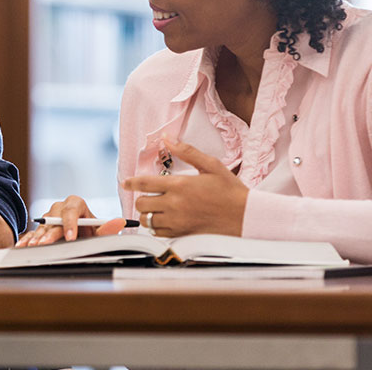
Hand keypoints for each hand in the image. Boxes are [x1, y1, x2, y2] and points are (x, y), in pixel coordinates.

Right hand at [15, 195, 125, 246]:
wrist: (81, 239)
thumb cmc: (91, 234)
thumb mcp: (100, 234)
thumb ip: (108, 230)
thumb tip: (121, 222)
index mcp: (77, 204)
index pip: (72, 209)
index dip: (70, 223)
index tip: (71, 237)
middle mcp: (61, 207)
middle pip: (54, 216)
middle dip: (51, 232)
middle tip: (48, 244)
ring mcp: (48, 217)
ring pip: (42, 225)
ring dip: (38, 237)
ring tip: (35, 247)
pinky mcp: (40, 228)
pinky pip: (32, 232)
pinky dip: (28, 240)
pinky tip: (23, 247)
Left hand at [122, 137, 248, 237]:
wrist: (245, 216)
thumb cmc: (230, 190)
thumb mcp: (210, 165)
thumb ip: (186, 151)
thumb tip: (167, 138)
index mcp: (180, 185)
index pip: (145, 183)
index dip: (131, 183)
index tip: (126, 183)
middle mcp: (175, 205)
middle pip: (141, 204)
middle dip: (141, 198)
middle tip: (148, 195)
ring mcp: (178, 222)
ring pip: (147, 221)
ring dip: (147, 214)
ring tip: (154, 208)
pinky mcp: (182, 234)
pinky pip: (158, 233)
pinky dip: (156, 227)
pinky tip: (164, 220)